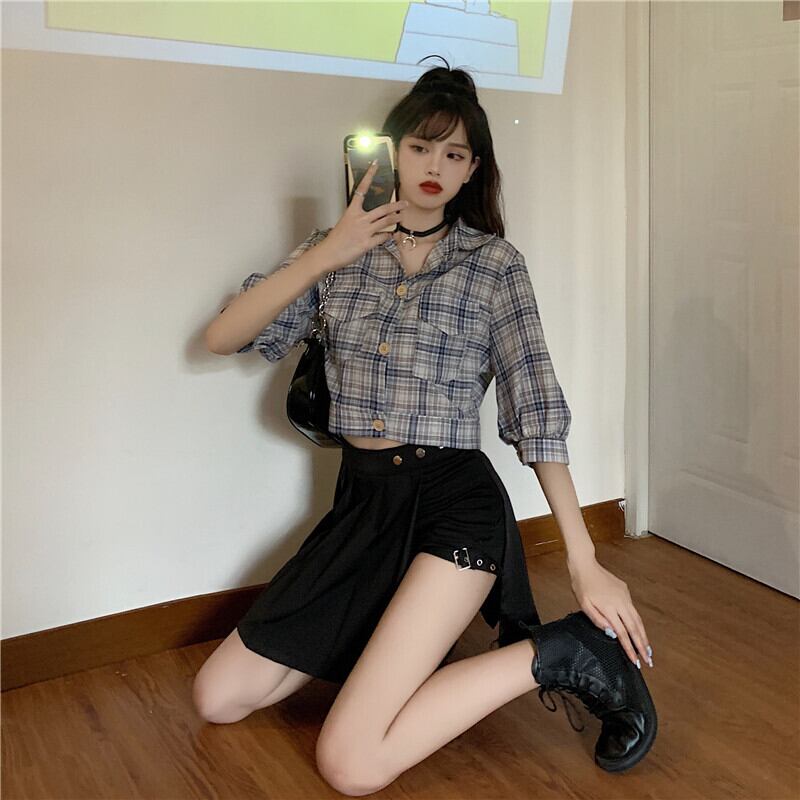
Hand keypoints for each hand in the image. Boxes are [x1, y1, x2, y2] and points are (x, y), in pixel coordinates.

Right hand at [319, 160, 408, 269]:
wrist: (328, 253)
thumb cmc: (336, 239)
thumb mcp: (345, 223)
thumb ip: (358, 219)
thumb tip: (369, 220)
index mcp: (352, 211)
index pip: (361, 189)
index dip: (369, 175)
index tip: (375, 164)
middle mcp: (359, 219)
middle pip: (383, 208)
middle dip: (396, 205)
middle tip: (405, 203)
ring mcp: (364, 231)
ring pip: (386, 221)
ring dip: (396, 218)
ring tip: (402, 217)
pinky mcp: (367, 243)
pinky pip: (383, 237)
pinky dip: (388, 236)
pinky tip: (390, 235)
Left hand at [567, 553, 653, 669]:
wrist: (585, 565)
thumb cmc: (581, 586)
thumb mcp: (584, 604)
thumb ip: (597, 620)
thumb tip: (612, 633)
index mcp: (609, 607)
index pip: (622, 633)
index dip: (629, 648)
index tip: (635, 661)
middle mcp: (620, 602)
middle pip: (634, 628)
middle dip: (642, 646)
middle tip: (648, 661)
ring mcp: (624, 596)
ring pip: (637, 619)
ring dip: (643, 635)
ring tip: (648, 650)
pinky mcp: (625, 591)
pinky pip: (633, 610)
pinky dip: (638, 622)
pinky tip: (639, 630)